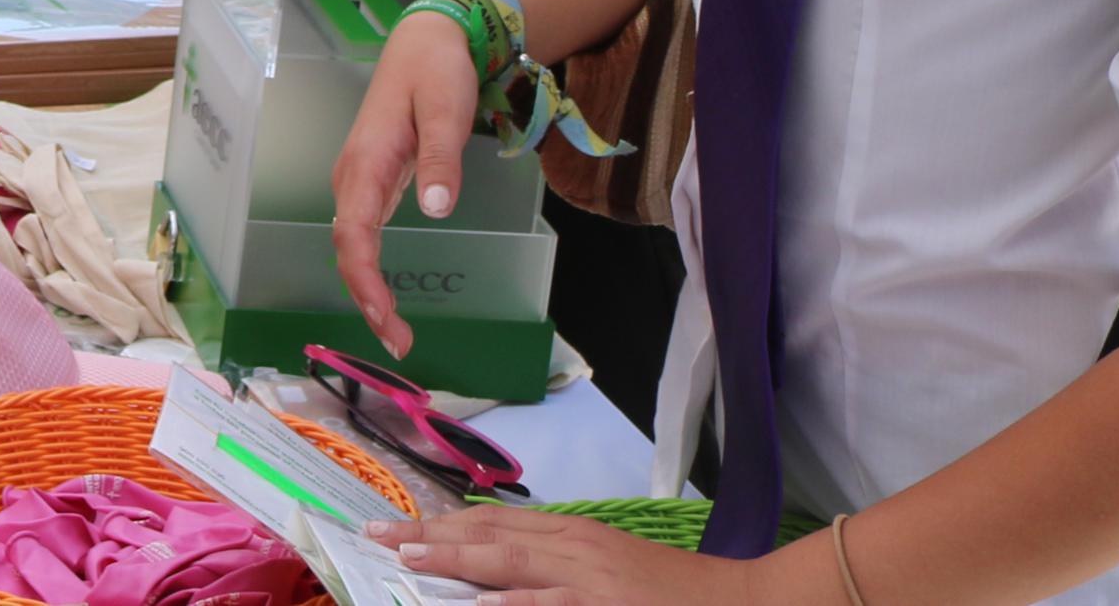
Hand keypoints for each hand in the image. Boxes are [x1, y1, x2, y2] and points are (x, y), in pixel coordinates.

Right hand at [330, 7, 482, 355]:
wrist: (426, 41)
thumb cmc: (436, 72)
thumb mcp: (446, 109)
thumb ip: (442, 158)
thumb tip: (436, 210)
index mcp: (367, 161)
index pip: (353, 233)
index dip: (365, 280)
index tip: (386, 319)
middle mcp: (354, 176)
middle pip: (347, 248)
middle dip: (367, 299)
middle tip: (399, 344)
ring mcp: (361, 180)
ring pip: (351, 244)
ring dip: (367, 289)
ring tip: (395, 332)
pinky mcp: (373, 182)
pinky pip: (362, 234)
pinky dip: (371, 269)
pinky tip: (387, 295)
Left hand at [368, 507, 776, 603]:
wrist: (742, 601)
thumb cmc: (673, 593)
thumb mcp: (608, 569)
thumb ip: (557, 565)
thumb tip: (502, 579)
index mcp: (575, 536)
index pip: (496, 521)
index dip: (445, 525)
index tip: (399, 527)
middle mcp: (576, 548)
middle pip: (490, 535)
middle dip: (430, 537)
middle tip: (376, 537)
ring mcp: (591, 581)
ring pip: (511, 564)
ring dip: (455, 561)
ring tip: (406, 560)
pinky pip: (550, 605)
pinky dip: (513, 604)